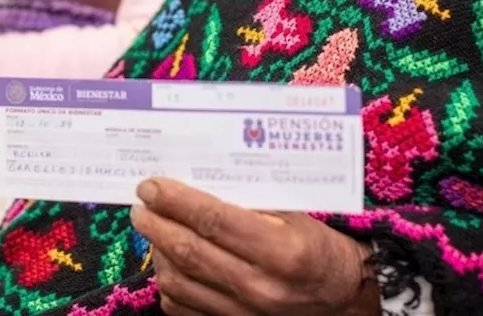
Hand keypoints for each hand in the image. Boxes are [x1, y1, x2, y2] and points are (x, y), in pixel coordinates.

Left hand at [131, 179, 378, 315]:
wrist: (343, 299)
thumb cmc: (318, 249)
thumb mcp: (295, 215)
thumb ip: (251, 200)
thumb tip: (199, 180)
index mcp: (279, 251)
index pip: (213, 220)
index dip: (176, 200)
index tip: (151, 186)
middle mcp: (259, 286)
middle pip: (188, 251)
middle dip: (156, 224)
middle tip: (140, 205)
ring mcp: (244, 313)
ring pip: (179, 281)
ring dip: (157, 252)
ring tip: (152, 230)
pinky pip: (183, 308)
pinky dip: (168, 283)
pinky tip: (168, 262)